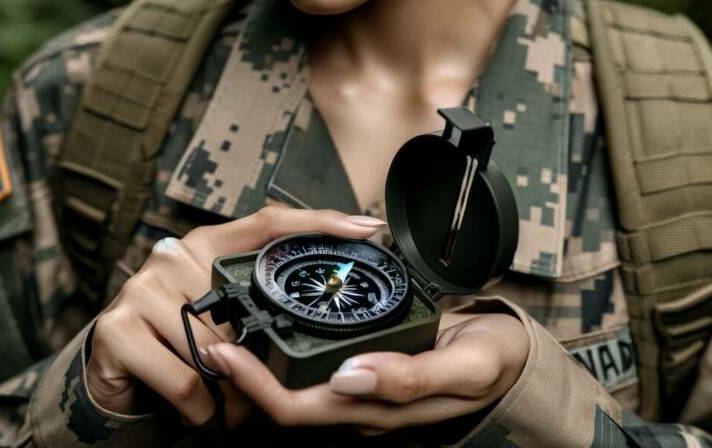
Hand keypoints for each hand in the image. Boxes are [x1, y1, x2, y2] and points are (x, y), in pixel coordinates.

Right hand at [85, 207, 386, 427]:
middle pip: (244, 308)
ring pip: (216, 351)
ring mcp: (143, 288)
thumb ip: (253, 297)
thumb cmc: (177, 335)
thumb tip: (319, 303)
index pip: (268, 223)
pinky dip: (200, 409)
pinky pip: (185, 381)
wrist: (113, 366)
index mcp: (206, 244)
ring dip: (231, 392)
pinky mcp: (119, 328)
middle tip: (260, 385)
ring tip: (227, 403)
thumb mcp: (218, 308)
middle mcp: (174, 255)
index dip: (319, 222)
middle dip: (259, 358)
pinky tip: (197, 409)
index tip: (367, 226)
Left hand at [198, 310, 528, 435]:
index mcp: (378, 408)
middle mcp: (363, 402)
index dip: (257, 387)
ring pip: (302, 383)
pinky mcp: (371, 365)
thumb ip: (409, 377)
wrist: (513, 357)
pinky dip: (294, 345)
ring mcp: (365, 386)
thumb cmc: (492, 363)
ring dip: (264, 361)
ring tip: (235, 325)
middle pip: (289, 400)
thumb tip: (350, 378)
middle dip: (247, 372)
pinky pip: (323, 363)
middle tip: (216, 332)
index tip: (227, 353)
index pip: (300, 409)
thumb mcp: (462, 366)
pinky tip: (282, 320)